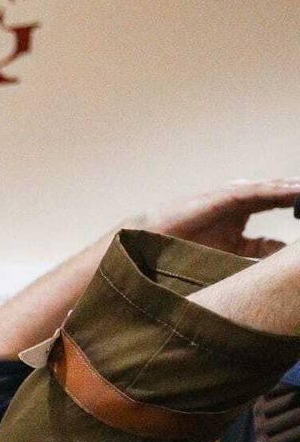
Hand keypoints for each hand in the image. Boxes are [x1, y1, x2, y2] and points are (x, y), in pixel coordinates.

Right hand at [137, 179, 299, 257]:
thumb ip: (259, 248)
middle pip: (278, 193)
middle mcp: (241, 200)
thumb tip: (285, 252)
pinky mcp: (221, 196)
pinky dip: (271, 189)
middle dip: (298, 193)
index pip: (278, 202)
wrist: (155, 238)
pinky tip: (288, 190)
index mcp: (244, 211)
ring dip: (291, 188)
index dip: (298, 203)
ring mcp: (231, 196)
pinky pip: (251, 191)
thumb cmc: (188, 244)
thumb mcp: (235, 249)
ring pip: (269, 189)